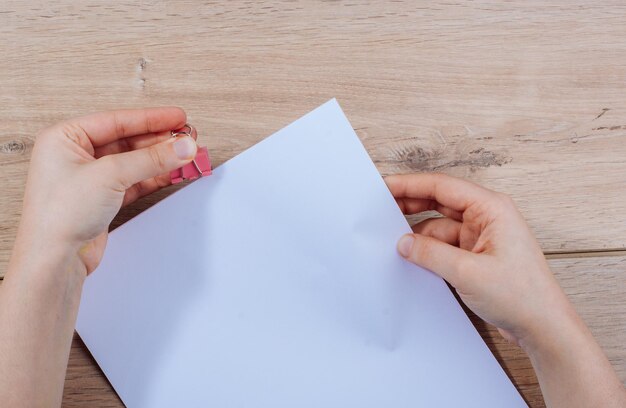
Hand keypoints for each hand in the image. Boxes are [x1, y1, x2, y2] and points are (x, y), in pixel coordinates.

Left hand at [17, 107, 197, 273]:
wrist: (54, 259)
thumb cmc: (58, 216)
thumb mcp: (110, 176)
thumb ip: (151, 159)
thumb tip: (181, 147)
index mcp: (65, 138)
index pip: (117, 121)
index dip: (151, 119)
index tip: (177, 118)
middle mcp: (75, 155)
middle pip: (128, 141)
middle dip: (160, 141)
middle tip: (187, 139)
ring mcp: (90, 179)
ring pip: (134, 162)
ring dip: (161, 160)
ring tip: (187, 156)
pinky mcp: (103, 199)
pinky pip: (135, 180)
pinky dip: (155, 177)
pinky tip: (173, 173)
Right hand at [385, 173, 569, 346]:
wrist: (543, 327)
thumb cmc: (523, 295)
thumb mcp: (468, 272)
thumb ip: (430, 254)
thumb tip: (403, 243)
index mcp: (491, 208)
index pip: (442, 186)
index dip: (410, 185)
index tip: (385, 187)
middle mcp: (487, 217)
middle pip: (440, 201)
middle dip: (411, 204)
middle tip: (382, 208)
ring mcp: (482, 237)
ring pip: (440, 226)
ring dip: (419, 234)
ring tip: (395, 242)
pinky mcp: (477, 255)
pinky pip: (445, 245)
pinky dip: (428, 250)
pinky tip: (414, 257)